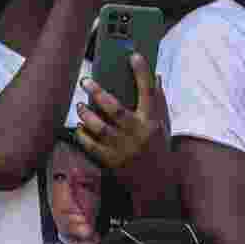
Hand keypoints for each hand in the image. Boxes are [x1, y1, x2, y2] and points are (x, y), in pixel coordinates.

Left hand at [75, 54, 173, 209]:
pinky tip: (80, 128)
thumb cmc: (160, 152)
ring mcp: (123, 149)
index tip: (134, 56)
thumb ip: (159, 103)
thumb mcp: (164, 127)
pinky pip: (91, 145)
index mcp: (152, 123)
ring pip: (99, 127)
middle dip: (98, 93)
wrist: (157, 186)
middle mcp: (137, 134)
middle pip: (114, 109)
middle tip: (86, 82)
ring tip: (80, 107)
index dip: (142, 73)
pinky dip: (83, 135)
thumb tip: (156, 78)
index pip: (149, 93)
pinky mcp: (111, 161)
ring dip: (86, 114)